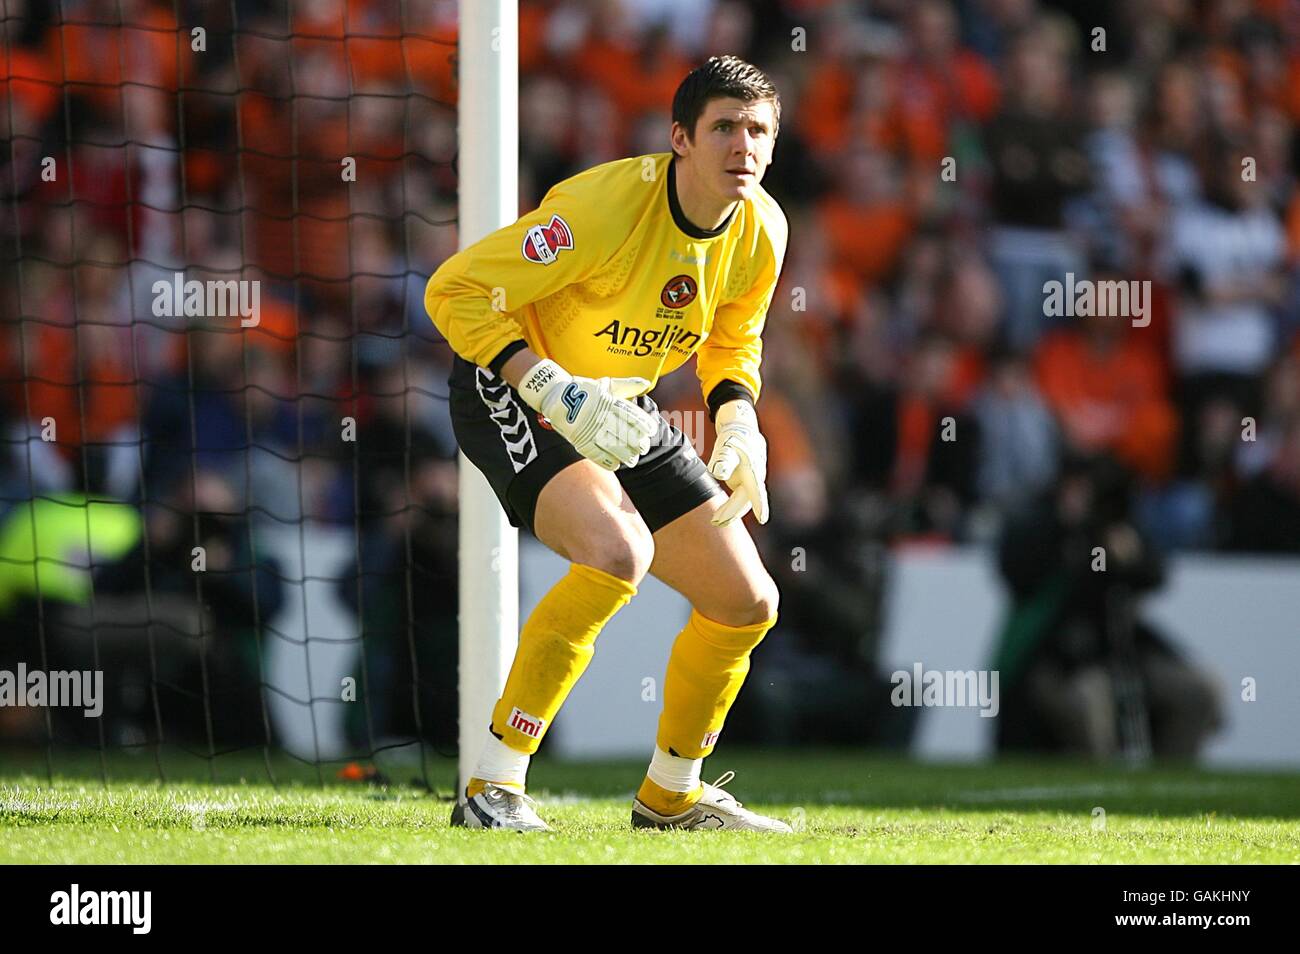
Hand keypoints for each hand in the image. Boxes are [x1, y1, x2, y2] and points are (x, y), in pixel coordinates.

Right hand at [516, 359, 655, 470]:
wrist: (556, 395)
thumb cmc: (584, 389)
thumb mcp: (605, 384)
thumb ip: (627, 385)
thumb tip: (645, 383)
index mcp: (609, 402)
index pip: (632, 417)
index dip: (644, 426)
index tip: (651, 431)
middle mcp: (601, 417)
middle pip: (626, 435)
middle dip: (638, 444)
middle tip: (642, 448)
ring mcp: (590, 430)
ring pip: (614, 448)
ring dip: (626, 456)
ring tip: (632, 460)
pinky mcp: (580, 440)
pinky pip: (597, 455)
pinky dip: (608, 462)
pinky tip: (617, 464)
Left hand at [708, 400, 768, 526]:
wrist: (740, 431)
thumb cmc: (732, 439)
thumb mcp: (726, 446)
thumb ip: (723, 459)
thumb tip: (718, 473)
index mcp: (753, 470)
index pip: (757, 490)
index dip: (760, 505)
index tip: (762, 519)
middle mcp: (755, 478)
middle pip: (745, 500)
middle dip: (732, 512)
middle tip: (715, 521)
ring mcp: (751, 482)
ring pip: (742, 502)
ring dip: (730, 512)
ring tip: (715, 521)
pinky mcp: (746, 484)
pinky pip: (739, 499)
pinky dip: (731, 507)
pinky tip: (721, 515)